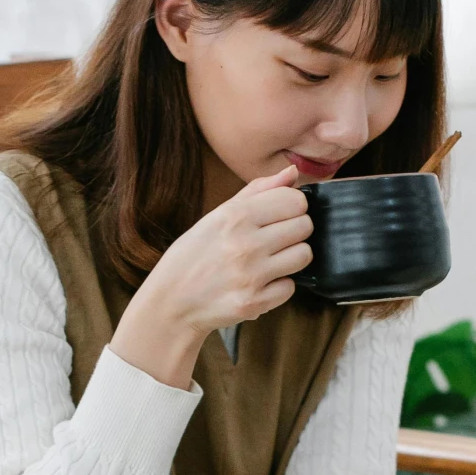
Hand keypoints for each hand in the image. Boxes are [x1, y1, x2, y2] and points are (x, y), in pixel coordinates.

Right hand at [111, 169, 312, 389]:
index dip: (293, 207)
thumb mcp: (217, 215)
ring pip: (303, 255)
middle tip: (275, 239)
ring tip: (270, 260)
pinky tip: (260, 283)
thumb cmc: (194, 254)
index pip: (295, 200)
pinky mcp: (255, 302)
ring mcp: (251, 275)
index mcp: (236, 216)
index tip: (281, 215)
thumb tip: (293, 173)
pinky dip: (279, 286)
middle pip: (304, 226)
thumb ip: (257, 192)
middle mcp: (245, 243)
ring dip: (291, 258)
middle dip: (294, 231)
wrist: (171, 301)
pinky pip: (290, 287)